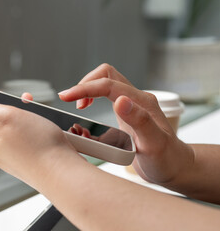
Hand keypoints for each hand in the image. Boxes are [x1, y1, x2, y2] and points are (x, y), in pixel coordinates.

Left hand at [0, 84, 79, 185]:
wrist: (61, 172)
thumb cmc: (36, 146)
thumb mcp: (4, 117)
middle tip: (6, 96)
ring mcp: (8, 154)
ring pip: (2, 126)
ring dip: (11, 111)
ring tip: (28, 105)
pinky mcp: (22, 157)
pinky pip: (16, 135)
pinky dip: (23, 122)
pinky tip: (37, 119)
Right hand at [57, 63, 194, 187]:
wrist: (176, 166)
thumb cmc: (167, 159)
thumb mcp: (154, 144)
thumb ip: (139, 121)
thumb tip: (119, 100)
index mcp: (141, 102)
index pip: (107, 84)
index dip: (84, 88)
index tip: (65, 97)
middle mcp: (136, 98)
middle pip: (106, 74)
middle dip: (85, 84)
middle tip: (72, 102)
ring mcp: (132, 103)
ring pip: (106, 81)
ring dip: (88, 88)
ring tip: (79, 106)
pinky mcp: (128, 111)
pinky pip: (107, 94)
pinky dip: (92, 96)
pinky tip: (87, 111)